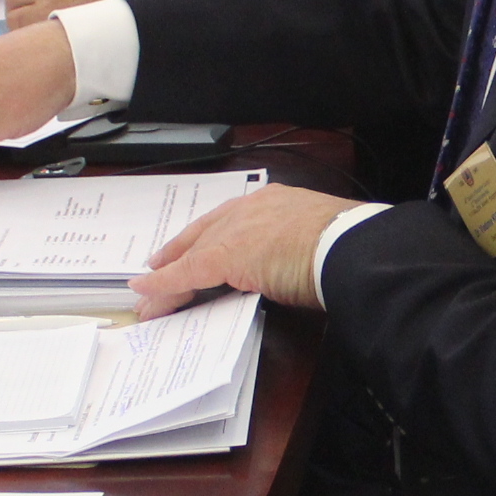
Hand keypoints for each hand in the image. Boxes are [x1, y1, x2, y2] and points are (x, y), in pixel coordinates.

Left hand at [130, 185, 358, 315]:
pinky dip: (163, 285)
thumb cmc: (344, 246)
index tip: (196, 247)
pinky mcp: (222, 255)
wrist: (347, 246)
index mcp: (274, 201)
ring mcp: (235, 229)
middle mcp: (249, 208)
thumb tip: (290, 268)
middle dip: (179, 251)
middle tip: (158, 265)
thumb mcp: (314, 240)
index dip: (210, 236)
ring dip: (167, 277)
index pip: (231, 220)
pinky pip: (184, 273)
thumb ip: (292, 248)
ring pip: (190, 255)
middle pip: (203, 232)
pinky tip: (147, 294)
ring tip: (148, 293)